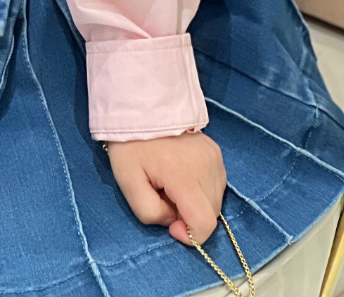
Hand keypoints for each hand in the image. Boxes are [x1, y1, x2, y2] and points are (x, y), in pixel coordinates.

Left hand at [106, 132, 225, 244]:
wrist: (139, 107)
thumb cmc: (130, 146)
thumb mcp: (128, 183)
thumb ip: (150, 213)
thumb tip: (173, 220)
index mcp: (184, 175)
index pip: (205, 223)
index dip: (190, 235)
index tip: (170, 224)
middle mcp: (206, 166)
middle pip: (211, 213)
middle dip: (189, 216)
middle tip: (164, 197)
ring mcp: (214, 157)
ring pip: (215, 199)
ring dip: (196, 202)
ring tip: (171, 183)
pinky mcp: (215, 151)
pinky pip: (216, 183)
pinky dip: (201, 188)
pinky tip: (182, 174)